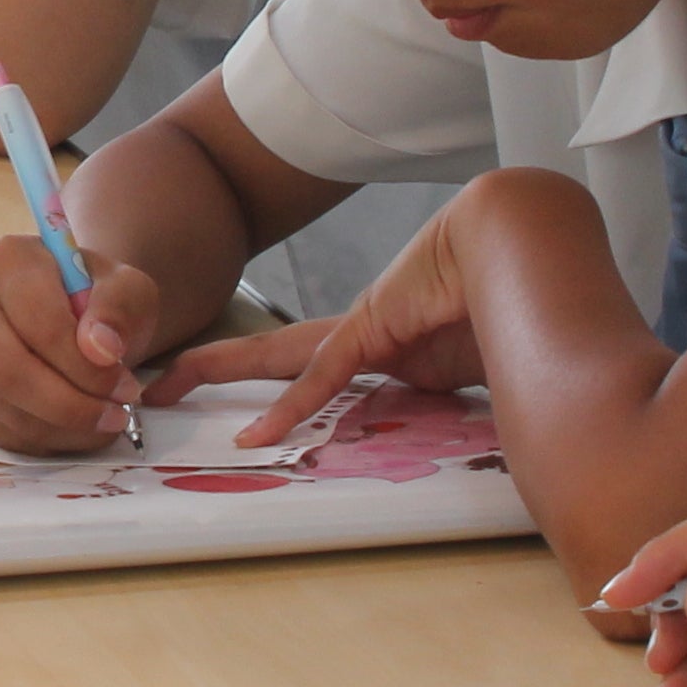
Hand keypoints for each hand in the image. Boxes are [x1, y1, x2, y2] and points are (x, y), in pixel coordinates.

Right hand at [0, 230, 169, 453]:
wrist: (75, 312)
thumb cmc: (99, 297)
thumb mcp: (128, 288)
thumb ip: (119, 309)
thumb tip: (100, 348)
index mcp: (7, 259)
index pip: (39, 323)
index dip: (85, 365)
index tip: (126, 386)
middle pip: (5, 369)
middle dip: (68, 405)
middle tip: (115, 416)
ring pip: (2, 406)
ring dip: (62, 429)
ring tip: (105, 422)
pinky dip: (44, 440)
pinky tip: (77, 429)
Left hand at [153, 176, 518, 440]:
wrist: (522, 247)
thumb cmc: (512, 304)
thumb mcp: (474, 372)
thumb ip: (455, 403)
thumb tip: (472, 439)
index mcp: (385, 346)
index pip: (311, 368)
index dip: (279, 390)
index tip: (253, 417)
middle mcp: (360, 333)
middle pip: (271, 353)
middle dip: (215, 367)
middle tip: (164, 385)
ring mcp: (360, 327)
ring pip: (272, 355)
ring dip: (219, 370)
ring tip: (166, 387)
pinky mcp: (371, 328)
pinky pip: (322, 377)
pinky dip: (292, 409)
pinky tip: (258, 435)